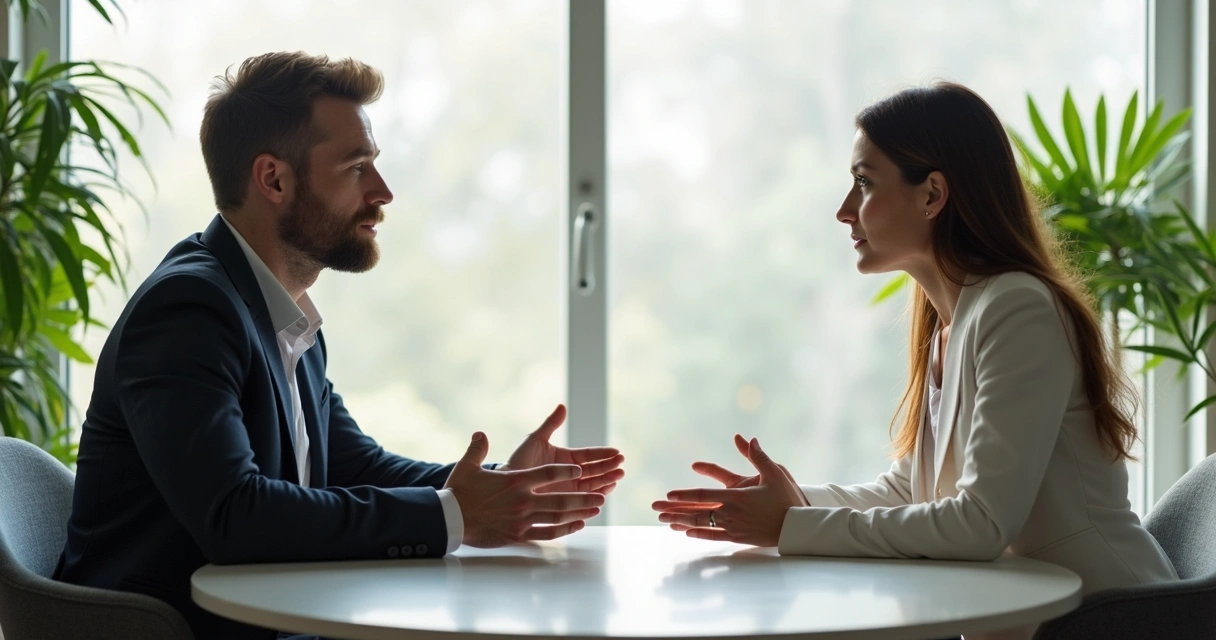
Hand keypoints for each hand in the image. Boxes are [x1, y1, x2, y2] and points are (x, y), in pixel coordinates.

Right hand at [444, 431, 604, 547]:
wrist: (449, 520)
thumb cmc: (458, 492)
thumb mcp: (467, 465)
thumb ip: (478, 448)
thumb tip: (480, 433)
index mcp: (516, 480)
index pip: (549, 473)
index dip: (567, 471)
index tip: (580, 469)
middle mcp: (523, 500)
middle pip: (562, 498)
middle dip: (584, 496)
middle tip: (603, 493)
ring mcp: (522, 519)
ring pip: (558, 517)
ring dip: (580, 512)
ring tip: (596, 508)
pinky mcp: (518, 535)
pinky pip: (547, 533)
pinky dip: (565, 530)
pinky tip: (578, 526)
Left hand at [499, 404, 624, 494]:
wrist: (505, 485)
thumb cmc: (519, 461)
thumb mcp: (535, 440)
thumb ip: (550, 424)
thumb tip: (563, 406)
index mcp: (566, 458)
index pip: (589, 455)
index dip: (603, 454)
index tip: (617, 452)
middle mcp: (570, 474)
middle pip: (595, 471)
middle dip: (609, 468)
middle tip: (621, 465)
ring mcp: (569, 490)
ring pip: (593, 486)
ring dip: (606, 482)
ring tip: (617, 478)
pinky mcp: (565, 504)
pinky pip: (583, 502)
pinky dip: (594, 499)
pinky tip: (603, 496)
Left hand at [652, 436, 808, 546]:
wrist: (798, 527)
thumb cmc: (787, 498)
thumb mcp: (774, 473)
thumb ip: (758, 456)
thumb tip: (748, 438)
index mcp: (736, 497)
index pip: (704, 496)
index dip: (684, 495)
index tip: (668, 495)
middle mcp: (730, 514)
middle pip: (696, 512)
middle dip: (673, 510)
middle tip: (655, 509)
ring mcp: (733, 528)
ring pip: (701, 525)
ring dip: (681, 522)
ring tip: (664, 521)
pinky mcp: (738, 538)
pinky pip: (713, 537)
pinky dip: (698, 533)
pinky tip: (686, 531)